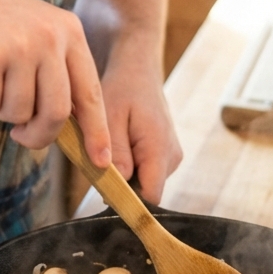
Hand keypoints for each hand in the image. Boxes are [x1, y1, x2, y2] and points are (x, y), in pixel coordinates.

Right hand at [0, 0, 110, 166]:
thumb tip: (72, 126)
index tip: (101, 161)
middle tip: (21, 136)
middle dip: (38, 135)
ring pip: (18, 113)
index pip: (90, 92)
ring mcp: (19, 46)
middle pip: (56, 113)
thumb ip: (54, 70)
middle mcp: (49, 37)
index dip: (97, 130)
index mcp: (68, 29)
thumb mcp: (32, 31)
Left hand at [100, 40, 181, 203]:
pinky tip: (120, 143)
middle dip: (121, 185)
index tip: (103, 196)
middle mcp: (172, 157)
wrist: (138, 70)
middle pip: (145, 192)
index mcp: (160, 148)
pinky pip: (146, 171)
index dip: (127, 203)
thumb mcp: (111, 117)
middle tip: (100, 159)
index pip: (150, 197)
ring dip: (124, 173)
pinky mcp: (166, 154)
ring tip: (112, 144)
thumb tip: (116, 188)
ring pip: (144, 183)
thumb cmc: (123, 88)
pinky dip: (130, 164)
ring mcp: (172, 156)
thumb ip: (115, 152)